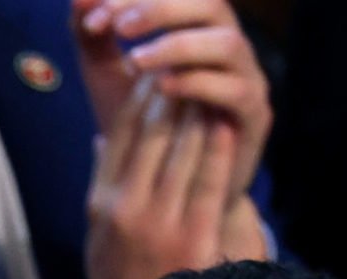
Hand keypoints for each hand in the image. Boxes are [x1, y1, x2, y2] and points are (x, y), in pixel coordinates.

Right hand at [70, 80, 238, 278]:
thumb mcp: (99, 233)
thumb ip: (104, 183)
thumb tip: (102, 138)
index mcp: (101, 203)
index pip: (119, 136)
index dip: (138, 99)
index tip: (156, 76)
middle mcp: (124, 209)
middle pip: (149, 136)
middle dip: (169, 97)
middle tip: (187, 70)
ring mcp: (158, 224)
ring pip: (178, 152)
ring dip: (195, 113)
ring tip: (208, 89)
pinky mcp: (191, 240)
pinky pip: (206, 183)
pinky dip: (215, 150)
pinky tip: (223, 124)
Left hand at [73, 0, 271, 199]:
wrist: (169, 191)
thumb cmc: (141, 127)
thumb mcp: (108, 76)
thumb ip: (92, 38)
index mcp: (194, 26)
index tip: (92, 16)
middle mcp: (224, 45)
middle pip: (211, 3)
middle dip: (161, 8)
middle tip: (120, 26)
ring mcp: (245, 78)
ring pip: (228, 43)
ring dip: (179, 45)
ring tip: (136, 60)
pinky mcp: (254, 115)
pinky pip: (237, 90)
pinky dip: (198, 84)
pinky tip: (162, 90)